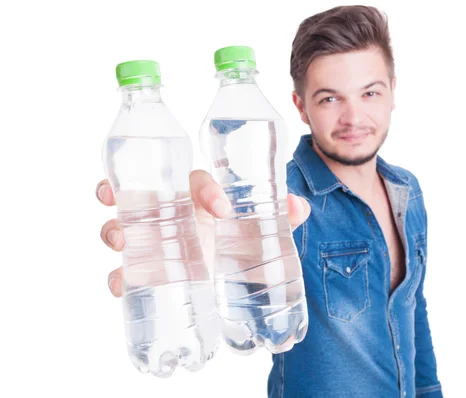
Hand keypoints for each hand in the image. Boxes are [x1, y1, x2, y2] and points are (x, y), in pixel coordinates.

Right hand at [97, 170, 310, 296]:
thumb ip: (278, 214)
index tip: (223, 210)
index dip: (207, 190)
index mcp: (199, 192)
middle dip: (124, 191)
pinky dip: (118, 274)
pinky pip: (124, 266)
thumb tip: (299, 208)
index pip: (198, 181)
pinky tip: (120, 285)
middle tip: (120, 197)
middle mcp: (170, 208)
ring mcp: (152, 234)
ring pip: (122, 223)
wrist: (225, 257)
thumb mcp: (258, 224)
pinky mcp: (145, 264)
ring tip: (118, 240)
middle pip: (139, 192)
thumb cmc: (234, 229)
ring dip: (113, 228)